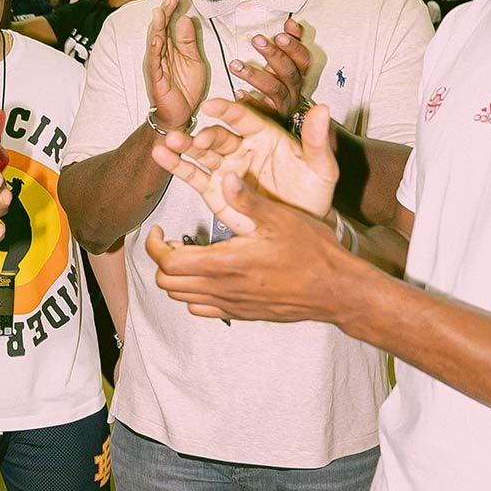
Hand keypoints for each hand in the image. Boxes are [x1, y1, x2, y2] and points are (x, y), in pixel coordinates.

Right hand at [145, 0, 208, 130]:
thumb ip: (190, 42)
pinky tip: (156, 39)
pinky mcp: (156, 78)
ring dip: (157, 28)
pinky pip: (155, 62)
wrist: (180, 115)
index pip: (170, 26)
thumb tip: (186, 19)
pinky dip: (154, 50)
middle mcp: (162, 54)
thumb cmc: (186, 89)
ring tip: (159, 13)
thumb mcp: (194, 61)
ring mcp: (157, 65)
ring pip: (156, 42)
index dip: (172, 12)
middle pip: (161, 30)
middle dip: (164, 14)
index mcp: (172, 49)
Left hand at [145, 171, 350, 322]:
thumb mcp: (280, 218)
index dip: (153, 245)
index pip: (167, 261)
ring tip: (187, 254)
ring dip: (175, 277)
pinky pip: (201, 309)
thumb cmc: (312, 253)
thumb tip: (226, 177)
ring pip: (181, 298)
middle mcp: (222, 288)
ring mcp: (230, 304)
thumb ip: (247, 201)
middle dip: (161, 259)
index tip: (158, 229)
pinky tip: (207, 275)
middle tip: (170, 240)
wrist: (337, 291)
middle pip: (167, 283)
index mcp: (225, 263)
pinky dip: (193, 294)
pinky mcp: (241, 313)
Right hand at [150, 98, 337, 229]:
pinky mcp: (214, 190)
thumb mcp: (321, 168)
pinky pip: (193, 175)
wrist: (300, 228)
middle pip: (218, 136)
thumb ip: (317, 140)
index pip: (242, 118)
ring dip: (185, 146)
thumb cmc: (312, 195)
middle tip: (199, 140)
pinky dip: (177, 165)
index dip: (226, 110)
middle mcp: (241, 149)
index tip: (210, 105)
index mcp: (265, 136)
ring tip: (169, 142)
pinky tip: (162, 156)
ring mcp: (225, 168)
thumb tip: (323, 109)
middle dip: (205, 136)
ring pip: (201, 153)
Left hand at [227, 17, 311, 119]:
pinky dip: (250, 101)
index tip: (280, 34)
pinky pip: (261, 111)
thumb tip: (290, 23)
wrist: (277, 126)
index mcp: (299, 76)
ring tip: (234, 64)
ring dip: (254, 75)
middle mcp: (295, 91)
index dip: (295, 47)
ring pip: (274, 89)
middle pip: (289, 72)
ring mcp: (283, 106)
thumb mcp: (285, 65)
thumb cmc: (279, 87)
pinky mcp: (270, 120)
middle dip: (274, 54)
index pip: (303, 60)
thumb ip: (290, 44)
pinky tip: (238, 92)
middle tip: (256, 39)